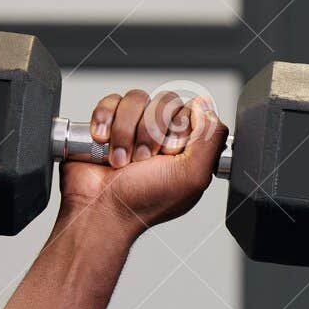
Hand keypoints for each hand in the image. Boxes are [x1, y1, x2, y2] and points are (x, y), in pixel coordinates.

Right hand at [57, 88, 227, 234]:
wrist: (99, 209)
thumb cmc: (143, 201)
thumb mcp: (193, 176)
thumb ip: (210, 138)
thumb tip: (204, 105)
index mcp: (187, 147)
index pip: (193, 111)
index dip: (179, 129)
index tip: (170, 154)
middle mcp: (163, 135)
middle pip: (165, 101)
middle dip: (151, 132)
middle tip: (143, 159)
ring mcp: (135, 127)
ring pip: (137, 99)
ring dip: (126, 131)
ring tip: (120, 159)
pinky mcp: (108, 122)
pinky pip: (112, 101)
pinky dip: (105, 120)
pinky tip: (102, 142)